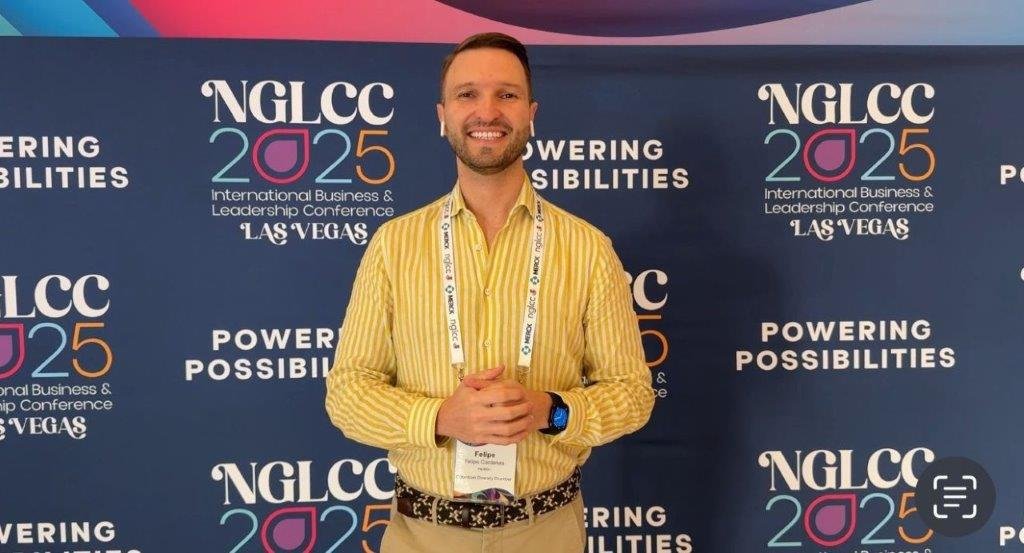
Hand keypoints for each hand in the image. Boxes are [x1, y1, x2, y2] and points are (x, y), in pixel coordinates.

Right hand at [435, 366, 549, 444]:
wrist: (444, 420)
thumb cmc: (458, 399)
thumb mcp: (467, 383)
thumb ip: (486, 375)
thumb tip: (503, 367)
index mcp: (475, 399)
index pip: (500, 395)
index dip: (514, 393)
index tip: (522, 392)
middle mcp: (478, 415)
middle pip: (506, 413)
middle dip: (522, 409)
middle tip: (530, 405)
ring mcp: (480, 429)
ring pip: (507, 429)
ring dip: (522, 424)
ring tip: (529, 417)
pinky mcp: (481, 440)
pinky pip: (502, 441)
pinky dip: (516, 437)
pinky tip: (523, 432)